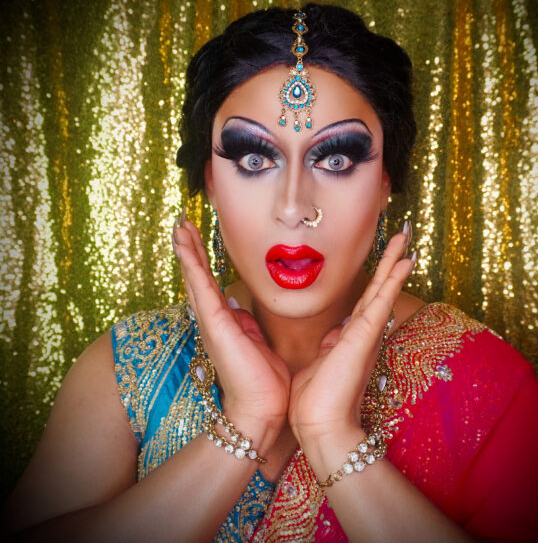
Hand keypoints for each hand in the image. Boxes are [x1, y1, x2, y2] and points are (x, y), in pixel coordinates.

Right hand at [173, 214, 289, 448]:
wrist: (263, 408)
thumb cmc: (264, 380)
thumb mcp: (258, 343)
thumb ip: (247, 325)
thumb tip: (240, 308)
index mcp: (224, 323)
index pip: (209, 284)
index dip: (201, 260)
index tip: (195, 238)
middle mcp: (212, 319)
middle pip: (196, 276)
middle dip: (189, 249)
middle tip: (182, 223)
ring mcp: (211, 321)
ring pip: (195, 277)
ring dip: (187, 250)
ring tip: (180, 225)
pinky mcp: (215, 323)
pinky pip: (200, 286)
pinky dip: (191, 263)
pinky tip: (184, 244)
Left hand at [288, 231, 414, 450]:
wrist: (319, 425)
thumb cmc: (315, 400)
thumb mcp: (318, 364)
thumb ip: (329, 346)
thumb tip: (332, 336)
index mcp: (352, 338)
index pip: (366, 302)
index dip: (376, 281)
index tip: (384, 263)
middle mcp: (364, 333)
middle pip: (379, 290)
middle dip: (390, 264)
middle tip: (401, 239)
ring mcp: (367, 333)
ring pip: (383, 289)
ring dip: (394, 263)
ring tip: (405, 239)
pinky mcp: (365, 335)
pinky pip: (382, 299)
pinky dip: (393, 279)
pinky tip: (403, 261)